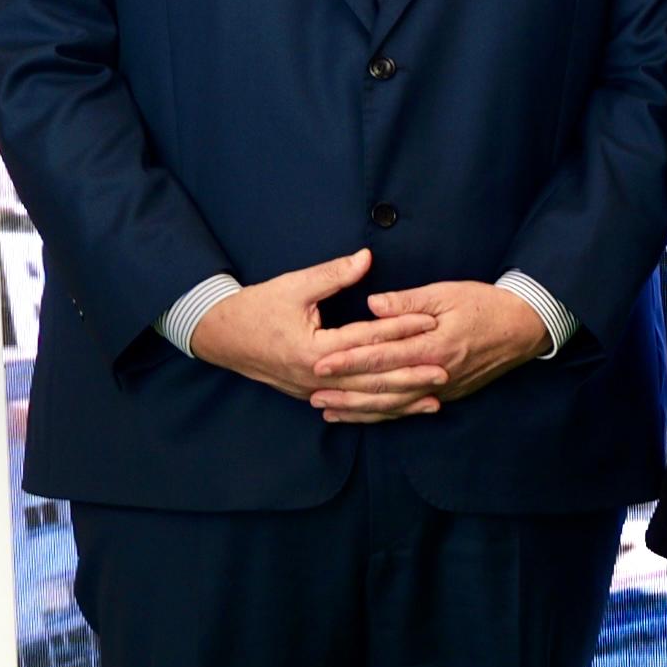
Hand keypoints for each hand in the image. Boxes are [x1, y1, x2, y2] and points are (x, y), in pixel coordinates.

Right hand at [190, 248, 439, 410]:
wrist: (221, 336)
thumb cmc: (256, 307)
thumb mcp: (293, 286)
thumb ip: (333, 274)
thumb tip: (367, 257)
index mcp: (313, 349)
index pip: (366, 339)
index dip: (400, 329)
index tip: (431, 321)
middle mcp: (317, 376)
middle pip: (372, 379)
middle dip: (411, 375)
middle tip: (445, 370)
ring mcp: (315, 391)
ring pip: (365, 400)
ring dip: (401, 401)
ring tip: (435, 400)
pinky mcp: (314, 396)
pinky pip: (353, 408)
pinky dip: (380, 410)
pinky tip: (403, 409)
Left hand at [331, 281, 549, 417]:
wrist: (525, 327)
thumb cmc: (486, 304)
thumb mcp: (447, 293)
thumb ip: (407, 301)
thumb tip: (373, 305)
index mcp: (433, 345)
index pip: (382, 356)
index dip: (349, 361)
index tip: (320, 364)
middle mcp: (437, 372)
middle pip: (383, 388)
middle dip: (346, 392)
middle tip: (312, 393)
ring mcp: (444, 387)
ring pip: (395, 405)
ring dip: (361, 410)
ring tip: (329, 411)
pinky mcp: (449, 393)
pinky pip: (411, 409)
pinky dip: (385, 414)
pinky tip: (364, 416)